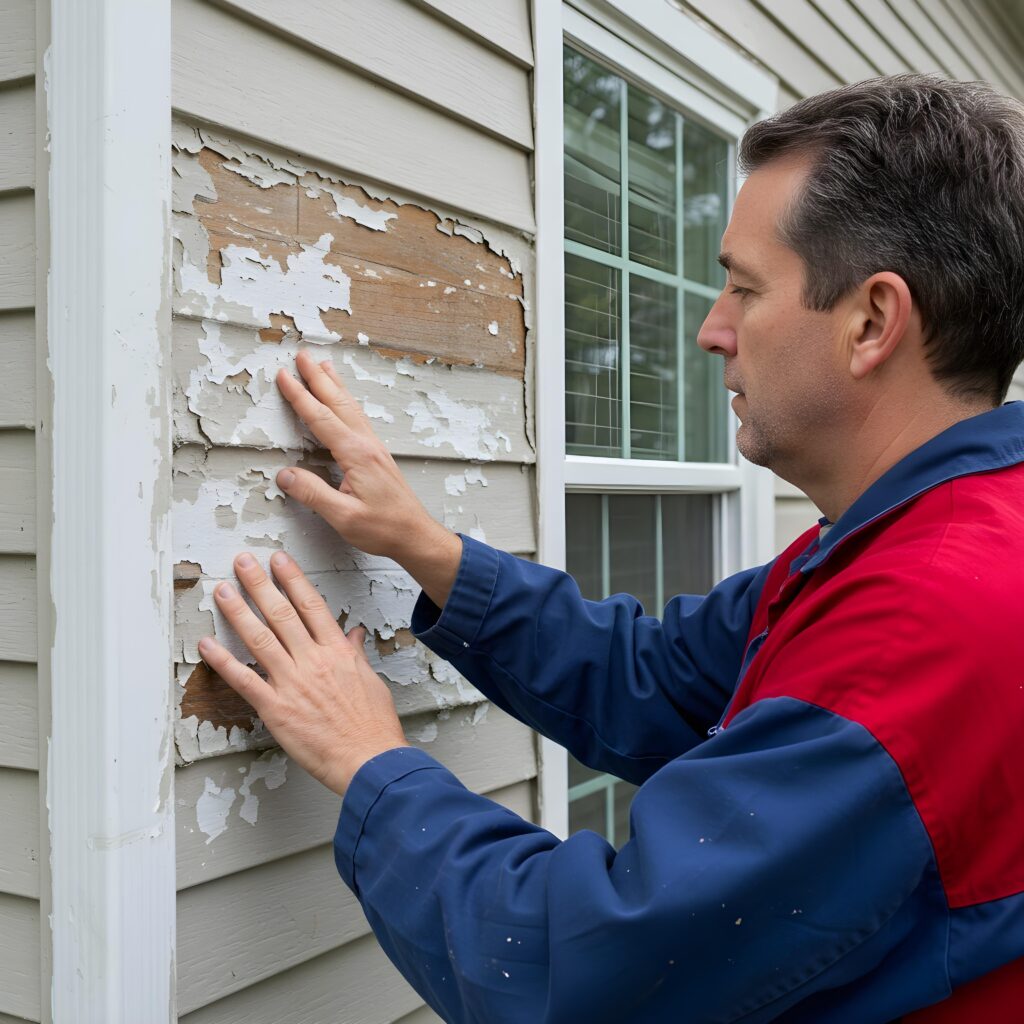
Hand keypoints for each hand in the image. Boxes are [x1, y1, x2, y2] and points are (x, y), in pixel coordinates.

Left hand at [197, 549, 409, 796]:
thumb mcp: (370, 681)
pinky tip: (207, 645)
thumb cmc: (373, 725)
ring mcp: (292, 683)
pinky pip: (244, 680)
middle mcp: (313, 661)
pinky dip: (223, 661)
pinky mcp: (276, 709)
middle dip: (259, 584)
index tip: (279, 561)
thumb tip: (353, 634)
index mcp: (338, 652)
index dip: (292, 579)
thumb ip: (355, 654)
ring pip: (260, 638)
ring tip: (222, 590)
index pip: (311, 605)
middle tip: (242, 562)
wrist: (369, 759)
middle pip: (281, 614)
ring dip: (238, 611)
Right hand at [275, 349, 435, 560]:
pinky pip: (358, 419)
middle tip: (302, 355)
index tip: (284, 376)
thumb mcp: (343, 516)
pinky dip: (346, 402)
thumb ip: (313, 494)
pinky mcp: (377, 456)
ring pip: (350, 407)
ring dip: (334, 385)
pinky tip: (344, 402)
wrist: (415, 535)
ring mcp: (374, 448)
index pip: (322, 418)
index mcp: (356, 455)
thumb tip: (285, 475)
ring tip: (324, 365)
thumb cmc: (384, 528)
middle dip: (318, 377)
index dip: (300, 397)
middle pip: (338, 403)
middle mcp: (367, 445)